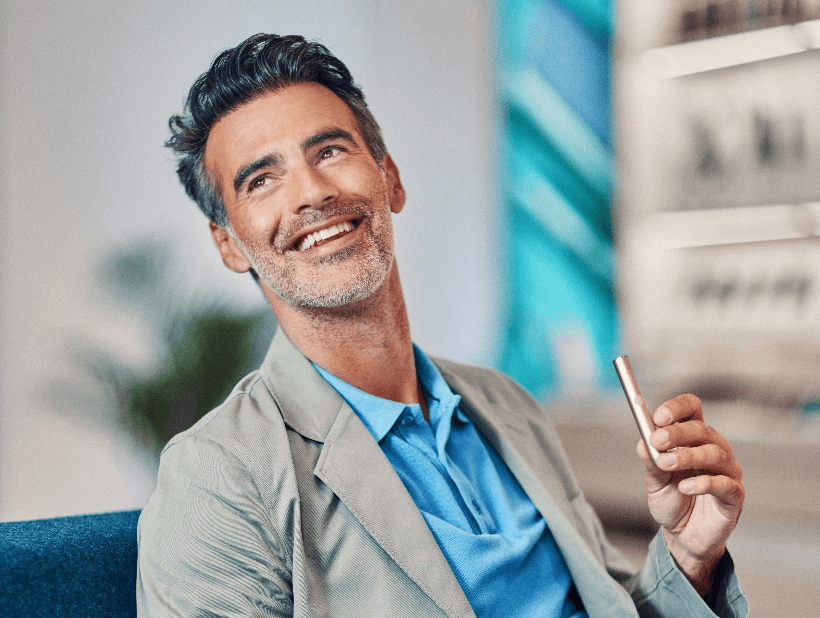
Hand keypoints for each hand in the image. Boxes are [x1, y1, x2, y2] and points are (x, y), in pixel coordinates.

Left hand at [638, 394, 744, 595]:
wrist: (683, 535)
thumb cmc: (671, 501)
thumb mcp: (654, 481)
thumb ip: (651, 461)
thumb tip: (643, 441)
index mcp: (692, 437)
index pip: (692, 409)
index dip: (677, 408)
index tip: (657, 416)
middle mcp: (714, 448)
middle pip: (701, 429)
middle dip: (677, 433)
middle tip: (657, 440)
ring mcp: (727, 470)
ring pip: (714, 453)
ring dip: (687, 456)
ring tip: (665, 465)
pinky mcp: (734, 495)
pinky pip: (725, 483)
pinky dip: (704, 483)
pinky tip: (685, 487)